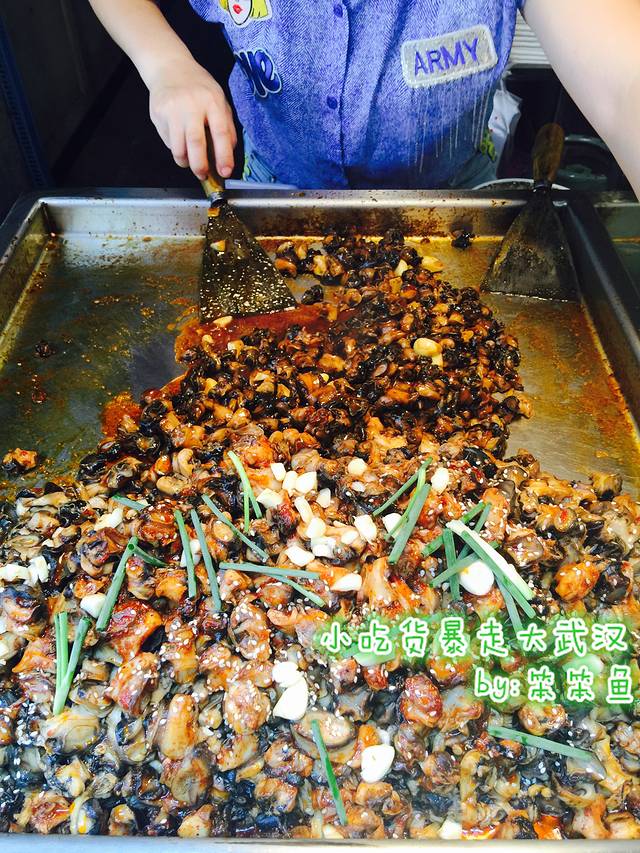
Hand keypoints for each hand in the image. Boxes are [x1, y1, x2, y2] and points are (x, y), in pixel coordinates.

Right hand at [148, 58, 236, 178]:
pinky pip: (167, 141)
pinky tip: (179, 140)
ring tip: (190, 162)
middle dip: (200, 165)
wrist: (169, 67)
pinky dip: (175, 148)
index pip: (220, 132)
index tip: (226, 172)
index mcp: (212, 101)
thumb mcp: (219, 100)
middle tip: (203, 175)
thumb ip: (226, 126)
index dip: (224, 155)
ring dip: (185, 161)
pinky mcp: (158, 113)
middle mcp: (191, 104)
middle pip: (195, 142)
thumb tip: (229, 154)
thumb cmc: (199, 88)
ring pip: (177, 147)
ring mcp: (172, 109)